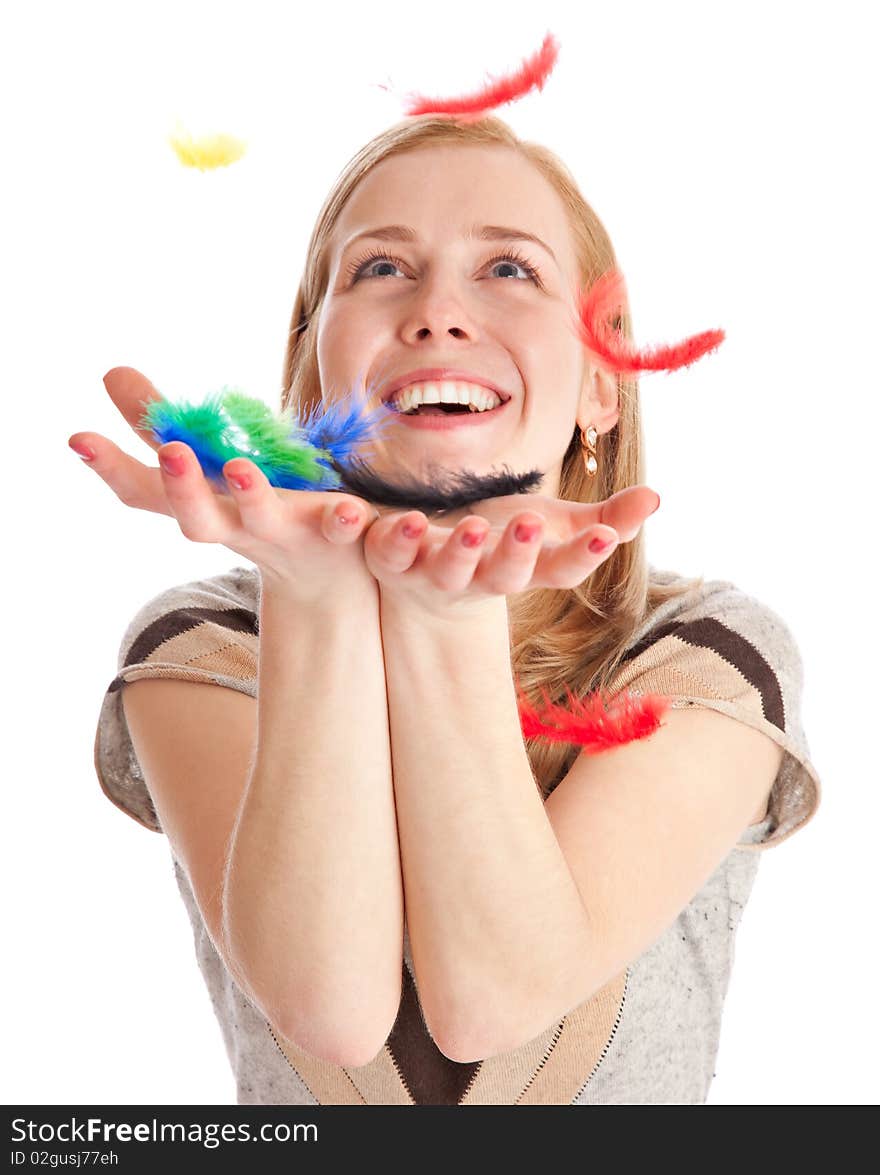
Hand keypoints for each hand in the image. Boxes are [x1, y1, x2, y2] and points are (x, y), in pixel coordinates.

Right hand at [69, 366, 380, 605]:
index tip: (77, 437)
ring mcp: (287, 530)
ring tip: (241, 466)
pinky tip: (354, 508)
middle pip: (199, 519)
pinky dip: (347, 518)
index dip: (112, 468)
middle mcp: (237, 525)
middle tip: (169, 450)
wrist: (329, 574)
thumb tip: (110, 372)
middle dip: (181, 486)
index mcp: (203, 504)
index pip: (147, 494)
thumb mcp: (207, 466)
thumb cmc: (256, 508)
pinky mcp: (335, 532)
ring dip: (251, 494)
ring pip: (263, 519)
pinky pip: (341, 527)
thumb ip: (161, 425)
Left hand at [362, 486, 659, 619]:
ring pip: (448, 571)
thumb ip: (604, 515)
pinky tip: (408, 518)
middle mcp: (481, 579)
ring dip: (461, 550)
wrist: (421, 572)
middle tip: (532, 524)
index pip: (560, 571)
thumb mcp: (553, 525)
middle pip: (504, 577)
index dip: (583, 556)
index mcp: (524, 569)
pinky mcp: (393, 559)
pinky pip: (391, 552)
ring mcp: (434, 573)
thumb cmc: (499, 543)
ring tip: (474, 525)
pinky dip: (397, 538)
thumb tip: (657, 498)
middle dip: (518, 553)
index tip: (608, 536)